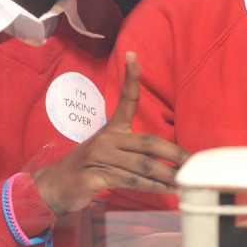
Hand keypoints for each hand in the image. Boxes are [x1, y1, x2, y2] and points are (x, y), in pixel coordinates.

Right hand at [33, 52, 189, 214]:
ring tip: (185, 182)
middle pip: (148, 144)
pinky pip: (130, 182)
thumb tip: (169, 156)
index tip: (133, 55)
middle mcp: (106, 140)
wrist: (53, 187)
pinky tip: (167, 191)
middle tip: (193, 163)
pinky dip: (152, 188)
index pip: (124, 100)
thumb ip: (135, 150)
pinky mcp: (94, 177)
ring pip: (142, 166)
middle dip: (174, 155)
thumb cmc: (89, 168)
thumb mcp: (110, 151)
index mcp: (111, 129)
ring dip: (167, 176)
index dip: (130, 78)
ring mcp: (99, 158)